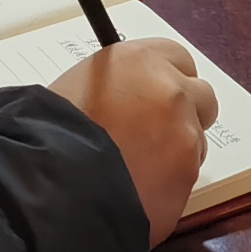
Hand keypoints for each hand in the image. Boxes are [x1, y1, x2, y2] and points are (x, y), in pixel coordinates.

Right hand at [49, 37, 218, 241]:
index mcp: (139, 61)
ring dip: (177, 153)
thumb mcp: (80, 86)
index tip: (158, 97)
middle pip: (201, 97)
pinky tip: (136, 193)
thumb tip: (130, 96)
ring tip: (137, 171)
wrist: (51, 186)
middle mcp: (170, 92)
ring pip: (196, 142)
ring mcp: (184, 136)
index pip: (178, 58)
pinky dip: (167, 187)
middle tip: (155, 135)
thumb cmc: (49, 133)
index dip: (169, 79)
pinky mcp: (187, 177)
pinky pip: (185, 179)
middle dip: (185, 115)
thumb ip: (119, 85)